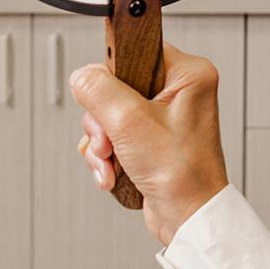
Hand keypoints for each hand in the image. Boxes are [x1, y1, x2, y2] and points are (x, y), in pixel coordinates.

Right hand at [70, 41, 228, 245]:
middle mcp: (178, 89)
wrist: (188, 218)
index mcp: (188, 73)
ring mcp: (163, 114)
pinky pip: (113, 134)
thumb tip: (81, 76)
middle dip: (103, 121)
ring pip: (109, 113)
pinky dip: (106, 156)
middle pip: (116, 85)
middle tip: (109, 142)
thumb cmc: (181, 173)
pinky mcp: (150, 137)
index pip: (135, 50)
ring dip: (101, 143)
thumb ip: (100, 92)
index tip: (104, 95)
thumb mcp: (131, 124)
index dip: (113, 73)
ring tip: (110, 163)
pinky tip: (112, 173)